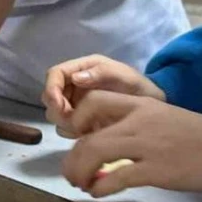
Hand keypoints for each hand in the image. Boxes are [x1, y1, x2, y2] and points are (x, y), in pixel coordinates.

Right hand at [42, 54, 164, 137]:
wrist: (151, 107)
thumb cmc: (138, 87)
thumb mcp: (124, 76)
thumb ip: (101, 73)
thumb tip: (75, 78)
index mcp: (82, 68)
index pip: (54, 74)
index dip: (52, 90)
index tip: (60, 106)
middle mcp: (74, 85)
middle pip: (50, 96)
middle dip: (58, 109)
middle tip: (75, 121)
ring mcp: (75, 103)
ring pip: (55, 114)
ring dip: (65, 122)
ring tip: (86, 127)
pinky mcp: (79, 120)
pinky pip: (65, 127)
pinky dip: (72, 131)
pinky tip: (89, 132)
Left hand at [62, 91, 201, 195]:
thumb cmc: (198, 135)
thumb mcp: (162, 116)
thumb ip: (135, 123)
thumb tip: (106, 141)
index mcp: (140, 105)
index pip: (95, 101)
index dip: (77, 120)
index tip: (76, 137)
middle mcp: (139, 122)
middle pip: (88, 134)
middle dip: (72, 157)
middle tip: (71, 172)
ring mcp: (146, 146)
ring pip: (95, 153)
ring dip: (79, 172)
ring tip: (81, 184)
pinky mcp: (155, 171)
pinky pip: (115, 178)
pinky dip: (100, 188)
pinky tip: (98, 193)